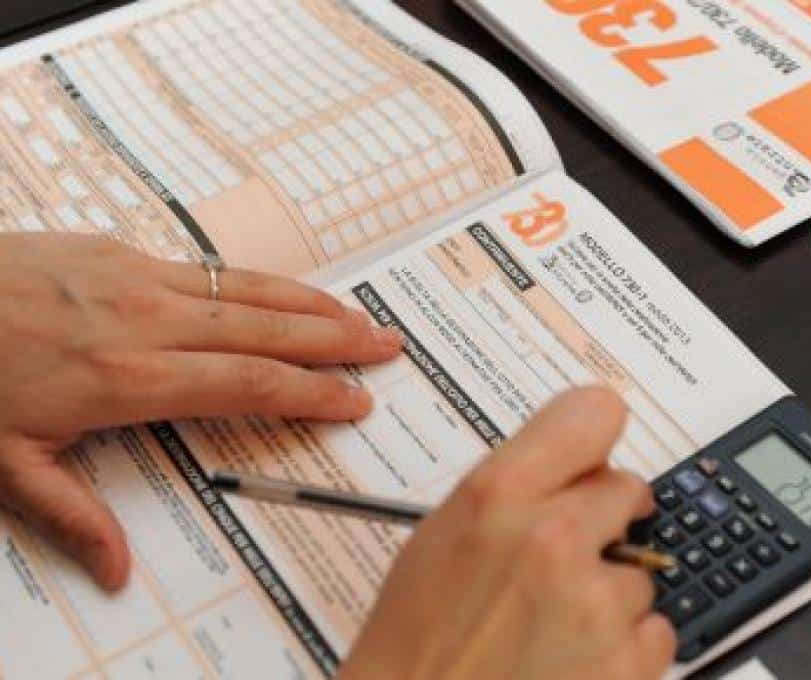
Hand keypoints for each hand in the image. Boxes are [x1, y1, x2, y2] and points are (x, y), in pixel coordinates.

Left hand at [0, 234, 403, 590]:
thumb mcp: (3, 462)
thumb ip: (71, 512)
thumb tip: (117, 570)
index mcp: (130, 379)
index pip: (249, 385)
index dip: (311, 393)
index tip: (354, 401)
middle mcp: (150, 321)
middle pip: (267, 331)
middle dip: (336, 342)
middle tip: (387, 347)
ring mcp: (138, 277)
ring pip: (248, 290)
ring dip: (311, 304)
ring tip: (357, 315)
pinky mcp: (119, 249)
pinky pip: (209, 267)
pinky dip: (260, 282)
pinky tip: (283, 292)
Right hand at [340, 388, 675, 679]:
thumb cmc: (416, 644)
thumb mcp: (443, 536)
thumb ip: (515, 489)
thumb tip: (577, 467)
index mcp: (500, 495)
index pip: (594, 414)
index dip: (595, 439)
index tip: (594, 460)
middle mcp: (554, 538)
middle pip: (627, 489)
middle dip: (603, 522)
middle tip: (563, 559)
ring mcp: (595, 603)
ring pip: (642, 569)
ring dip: (610, 594)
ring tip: (552, 626)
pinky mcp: (626, 663)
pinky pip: (657, 631)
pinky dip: (626, 647)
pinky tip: (575, 659)